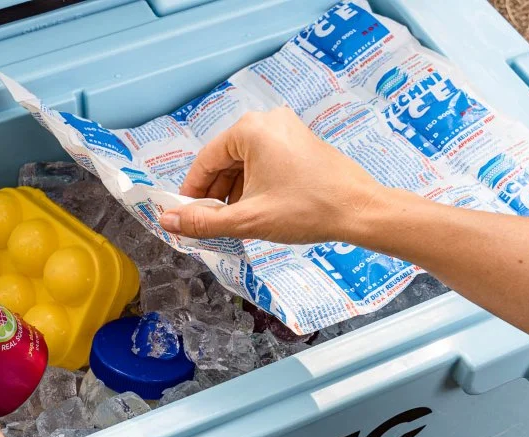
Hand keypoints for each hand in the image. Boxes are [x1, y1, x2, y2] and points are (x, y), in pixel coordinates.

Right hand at [159, 107, 387, 243]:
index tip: (184, 215)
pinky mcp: (299, 143)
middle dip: (214, 194)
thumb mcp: (248, 219)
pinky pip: (264, 161)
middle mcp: (267, 122)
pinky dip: (253, 184)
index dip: (191, 191)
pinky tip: (255, 209)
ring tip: (233, 221)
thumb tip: (168, 221)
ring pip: (244, 163)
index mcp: (250, 130)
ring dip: (233, 192)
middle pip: (224, 160)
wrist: (360, 211)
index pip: (205, 161)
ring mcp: (286, 130)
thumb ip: (203, 221)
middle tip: (207, 223)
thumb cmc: (308, 209)